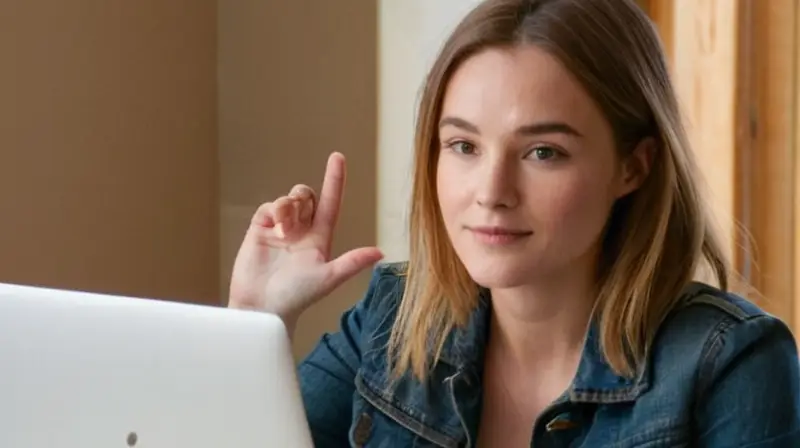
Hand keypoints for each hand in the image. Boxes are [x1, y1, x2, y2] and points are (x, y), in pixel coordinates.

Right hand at [228, 152, 382, 329]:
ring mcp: (280, 230)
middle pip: (307, 196)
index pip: (331, 203)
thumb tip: (380, 252)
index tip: (337, 157)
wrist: (262, 307)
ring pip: (289, 200)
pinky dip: (274, 211)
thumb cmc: (296, 297)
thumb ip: (352, 262)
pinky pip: (269, 207)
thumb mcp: (328, 277)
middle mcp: (301, 231)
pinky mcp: (260, 230)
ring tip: (284, 231)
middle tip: (298, 218)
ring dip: (289, 207)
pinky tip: (274, 228)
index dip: (335, 180)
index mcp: (320, 239)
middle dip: (304, 196)